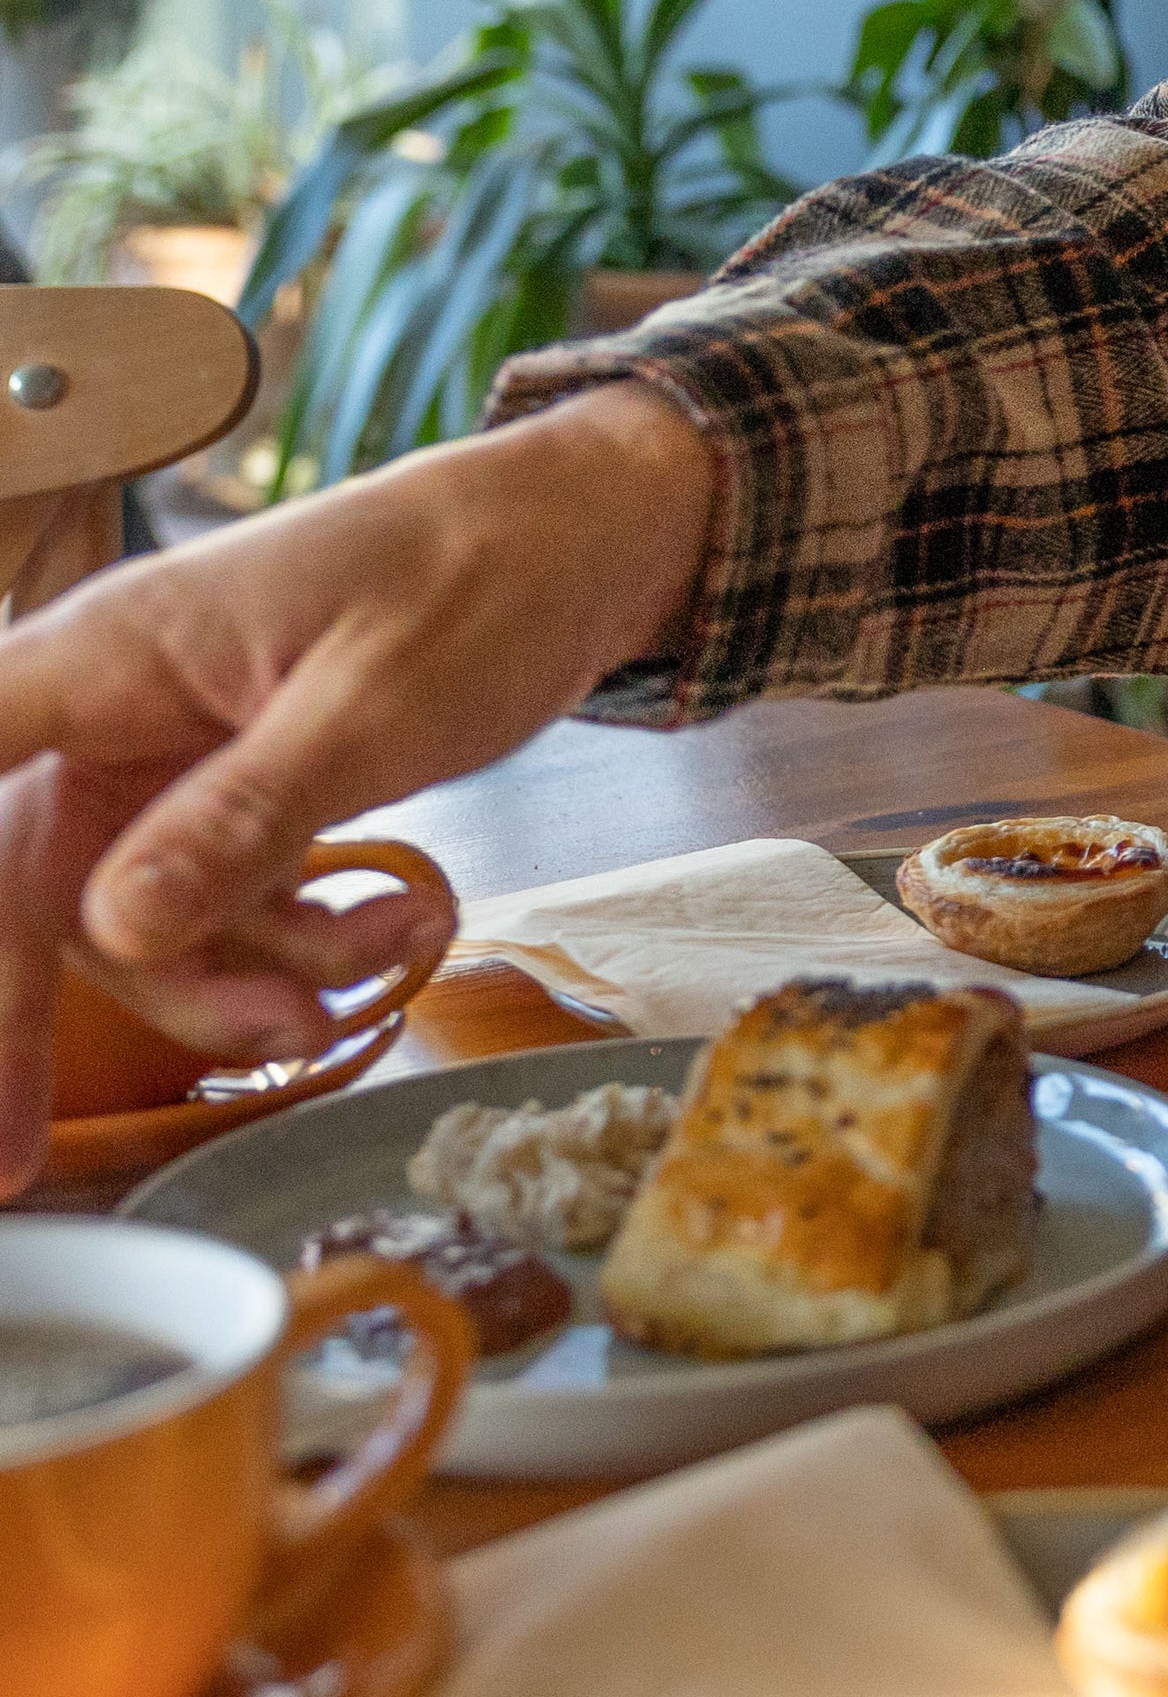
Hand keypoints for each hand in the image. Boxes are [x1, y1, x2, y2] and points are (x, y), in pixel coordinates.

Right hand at [0, 385, 714, 1192]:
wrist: (583, 536)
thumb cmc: (480, 574)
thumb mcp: (376, 705)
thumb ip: (247, 813)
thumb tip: (121, 924)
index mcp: (106, 661)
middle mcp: (114, 711)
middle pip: (35, 889)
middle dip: (58, 1014)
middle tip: (25, 1160)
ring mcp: (176, 754)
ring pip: (145, 920)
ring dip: (248, 980)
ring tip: (383, 955)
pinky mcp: (244, 788)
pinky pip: (228, 903)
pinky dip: (305, 941)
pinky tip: (403, 924)